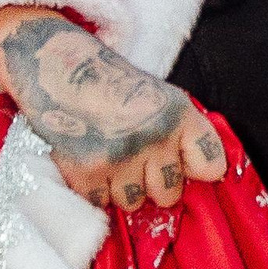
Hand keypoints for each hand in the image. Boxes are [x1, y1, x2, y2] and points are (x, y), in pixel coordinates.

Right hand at [0, 6, 226, 211]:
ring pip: (134, 202)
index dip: (195, 170)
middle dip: (153, 183)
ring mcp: (121, 156)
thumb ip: (185, 133)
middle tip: (132, 157)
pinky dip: (92, 189)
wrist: (56, 65)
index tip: (183, 165)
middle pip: (170, 194)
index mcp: (178, 114)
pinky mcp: (87, 171)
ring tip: (107, 156)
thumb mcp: (159, 95)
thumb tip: (205, 179)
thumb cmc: (110, 83)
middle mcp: (154, 136)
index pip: (211, 166)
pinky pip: (100, 203)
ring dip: (121, 188)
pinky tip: (87, 161)